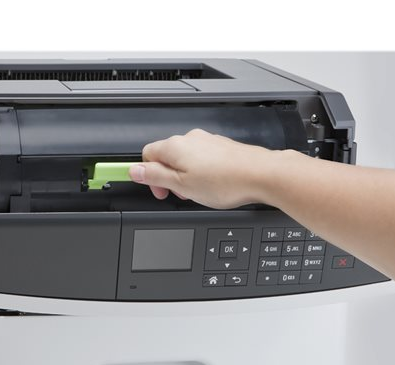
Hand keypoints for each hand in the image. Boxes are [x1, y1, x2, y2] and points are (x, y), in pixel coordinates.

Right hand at [129, 128, 279, 208]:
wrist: (260, 174)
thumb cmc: (225, 180)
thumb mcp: (182, 185)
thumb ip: (155, 176)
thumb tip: (134, 170)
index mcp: (174, 146)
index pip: (147, 155)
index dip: (148, 175)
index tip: (157, 189)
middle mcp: (190, 139)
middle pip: (166, 157)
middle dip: (169, 178)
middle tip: (179, 195)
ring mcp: (207, 142)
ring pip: (185, 159)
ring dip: (186, 177)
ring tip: (199, 192)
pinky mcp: (222, 148)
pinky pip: (203, 159)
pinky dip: (202, 172)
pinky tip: (213, 186)